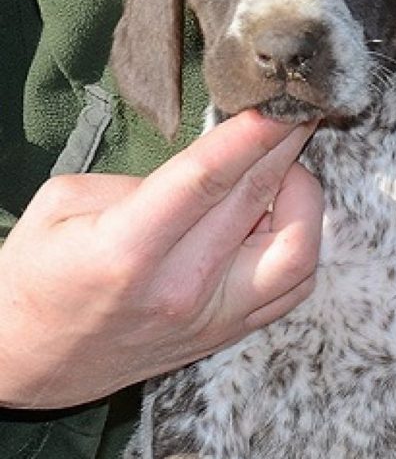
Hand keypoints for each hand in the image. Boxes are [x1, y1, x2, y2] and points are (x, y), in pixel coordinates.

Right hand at [0, 111, 321, 408]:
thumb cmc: (38, 275)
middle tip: (294, 111)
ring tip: (280, 169)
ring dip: (302, 199)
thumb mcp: (63, 204)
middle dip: (285, 144)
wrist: (30, 359)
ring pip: (298, 253)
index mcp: (127, 251)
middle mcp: (180, 290)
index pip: (209, 177)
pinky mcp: (227, 334)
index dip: (252, 132)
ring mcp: (212, 319)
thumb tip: (211, 166)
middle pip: (259, 201)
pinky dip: (300, 243)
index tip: (278, 99)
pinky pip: (293, 288)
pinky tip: (279, 216)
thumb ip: (143, 181)